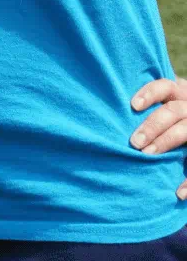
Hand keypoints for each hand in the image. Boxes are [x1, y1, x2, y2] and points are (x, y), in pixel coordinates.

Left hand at [131, 78, 186, 198]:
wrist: (186, 135)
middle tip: (134, 142)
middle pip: (174, 111)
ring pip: (185, 130)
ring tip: (147, 155)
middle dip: (153, 125)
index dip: (150, 93)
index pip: (165, 86)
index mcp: (177, 94)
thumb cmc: (162, 121)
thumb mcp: (158, 108)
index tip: (132, 105)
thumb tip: (99, 110)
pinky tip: (179, 192)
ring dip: (165, 142)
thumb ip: (139, 108)